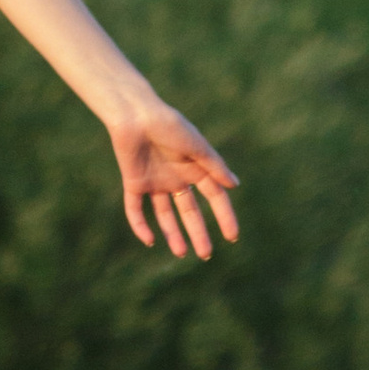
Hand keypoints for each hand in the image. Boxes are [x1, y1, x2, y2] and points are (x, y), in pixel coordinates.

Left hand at [109, 106, 239, 261]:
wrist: (136, 114)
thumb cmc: (170, 125)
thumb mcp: (197, 146)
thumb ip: (214, 166)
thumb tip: (234, 185)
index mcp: (195, 167)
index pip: (214, 197)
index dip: (223, 216)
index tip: (232, 237)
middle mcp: (176, 177)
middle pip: (189, 211)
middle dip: (198, 232)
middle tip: (206, 254)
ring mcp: (155, 182)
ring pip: (165, 215)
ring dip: (173, 234)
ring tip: (181, 253)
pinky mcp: (134, 183)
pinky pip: (136, 209)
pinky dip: (141, 225)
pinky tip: (149, 240)